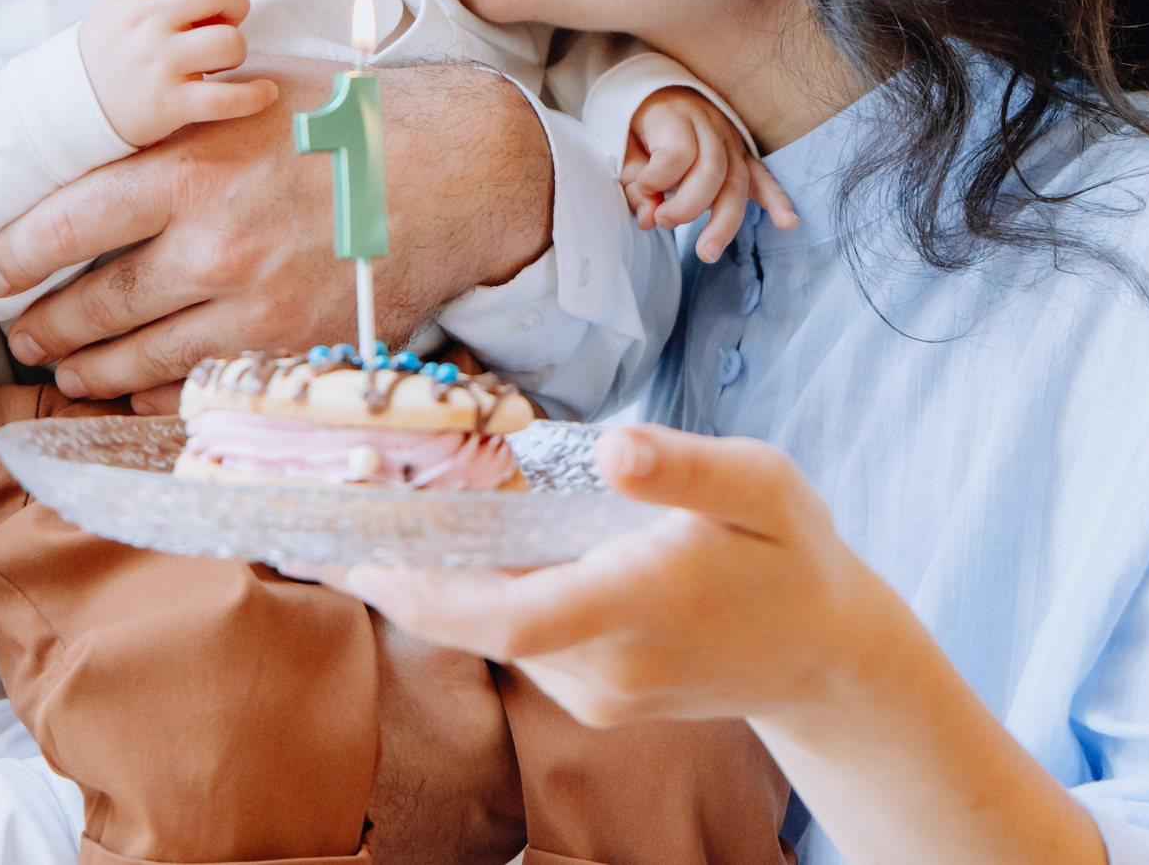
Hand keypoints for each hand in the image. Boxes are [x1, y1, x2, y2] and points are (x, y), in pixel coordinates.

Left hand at [0, 59, 551, 401]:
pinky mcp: (289, 350)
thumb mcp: (248, 95)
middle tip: (19, 331)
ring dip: (88, 369)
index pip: (67, 222)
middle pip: (93, 304)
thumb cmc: (349, 121)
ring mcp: (251, 307)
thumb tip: (99, 138)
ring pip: (138, 359)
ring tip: (64, 368)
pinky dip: (154, 397)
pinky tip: (134, 391)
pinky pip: (198, 388)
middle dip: (44, 325)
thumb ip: (174, 122)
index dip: (15, 253)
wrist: (454, 173)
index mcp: (191, 167)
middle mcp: (211, 245)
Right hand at [78, 0, 279, 148]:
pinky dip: (255, 96)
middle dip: (236, 3)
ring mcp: (159, 64)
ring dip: (236, 51)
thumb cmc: (111, 47)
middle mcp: (148, 23)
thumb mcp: (122, 1)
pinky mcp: (170, 104)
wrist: (71, 104)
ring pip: (229, 42)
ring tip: (218, 61)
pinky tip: (265, 92)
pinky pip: (228, 98)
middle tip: (225, 20)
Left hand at [315, 423, 879, 728]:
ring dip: (431, 587)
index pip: (518, 615)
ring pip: (493, 637)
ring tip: (369, 524)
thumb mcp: (763, 487)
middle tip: (325, 529)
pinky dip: (471, 603)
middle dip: (400, 581)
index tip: (367, 553)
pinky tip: (443, 555)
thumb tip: (614, 448)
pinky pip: (517, 645)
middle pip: (480, 628)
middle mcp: (613, 663)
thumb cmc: (791, 555)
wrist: (824, 656)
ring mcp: (600, 692)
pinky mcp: (595, 700)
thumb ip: (687, 470)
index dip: (432, 589)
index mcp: (647, 601)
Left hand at [624, 87, 798, 262]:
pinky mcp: (744, 156)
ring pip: (737, 182)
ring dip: (724, 223)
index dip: (657, 179)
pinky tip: (788, 222)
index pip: (678, 153)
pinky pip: (763, 179)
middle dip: (688, 207)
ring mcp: (732, 141)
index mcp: (675, 115)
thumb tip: (650, 219)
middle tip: (664, 222)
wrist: (663, 93)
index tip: (642, 187)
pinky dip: (776, 201)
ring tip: (707, 252)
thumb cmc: (640, 126)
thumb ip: (635, 183)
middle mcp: (709, 126)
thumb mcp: (624, 147)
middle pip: (711, 171)